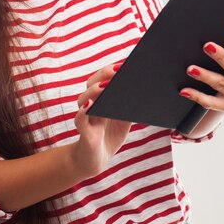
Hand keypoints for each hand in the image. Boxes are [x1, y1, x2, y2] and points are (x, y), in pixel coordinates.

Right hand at [71, 62, 130, 176]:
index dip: (112, 69)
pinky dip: (83, 112)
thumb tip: (143, 89)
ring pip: (84, 98)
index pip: (103, 77)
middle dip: (104, 74)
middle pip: (92, 83)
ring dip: (94, 90)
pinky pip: (80, 120)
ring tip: (105, 86)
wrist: (95, 160)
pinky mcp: (84, 133)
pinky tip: (89, 106)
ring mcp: (86, 117)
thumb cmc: (110, 135)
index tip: (126, 62)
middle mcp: (91, 104)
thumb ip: (130, 104)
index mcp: (101, 97)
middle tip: (118, 70)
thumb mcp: (124, 118)